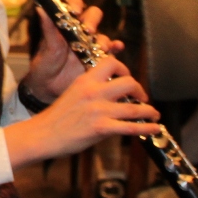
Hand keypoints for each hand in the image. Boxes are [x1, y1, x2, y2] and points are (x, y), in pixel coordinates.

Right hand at [4, 58, 161, 166]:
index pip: (111, 63)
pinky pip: (131, 127)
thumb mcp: (73, 95)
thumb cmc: (56, 118)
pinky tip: (154, 129)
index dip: (125, 69)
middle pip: (128, 82)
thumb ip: (92, 91)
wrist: (42, 135)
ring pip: (134, 107)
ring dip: (149, 111)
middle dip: (140, 90)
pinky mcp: (101, 128)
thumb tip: (111, 95)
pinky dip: (147, 128)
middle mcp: (93, 92)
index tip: (128, 78)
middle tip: (141, 98)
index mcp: (85, 80)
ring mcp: (98, 110)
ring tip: (154, 114)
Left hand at [23, 0, 123, 102]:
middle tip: (88, 30)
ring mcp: (91, 44)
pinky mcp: (99, 58)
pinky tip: (117, 47)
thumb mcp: (47, 47)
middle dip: (92, 21)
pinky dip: (116, 47)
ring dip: (103, 40)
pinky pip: (112, 50)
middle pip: (93, 16)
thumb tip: (40, 8)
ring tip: (100, 48)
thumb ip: (47, 28)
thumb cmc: (45, 64)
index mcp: (65, 23)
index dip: (76, 4)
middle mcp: (80, 30)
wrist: (50, 88)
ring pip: (102, 35)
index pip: (74, 3)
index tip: (74, 11)